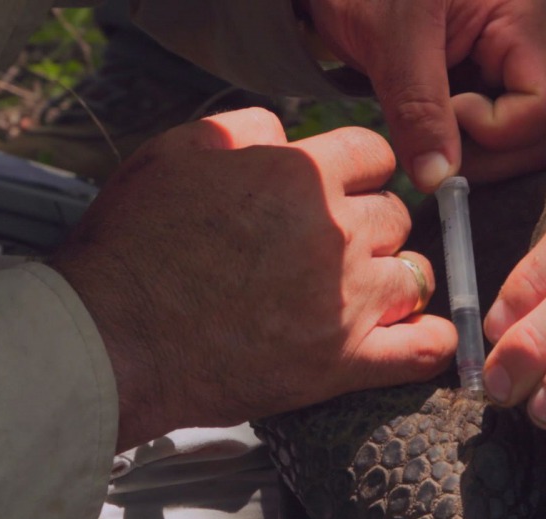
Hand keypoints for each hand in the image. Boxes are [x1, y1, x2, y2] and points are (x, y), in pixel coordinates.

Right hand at [52, 109, 456, 449]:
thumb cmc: (136, 246)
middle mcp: (338, 233)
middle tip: (332, 247)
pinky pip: (424, 349)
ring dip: (393, 279)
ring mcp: (348, 300)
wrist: (114, 338)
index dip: (359, 171)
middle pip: (396, 215)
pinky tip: (419, 334)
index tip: (345, 189)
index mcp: (303, 176)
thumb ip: (246, 129)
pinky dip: (431, 342)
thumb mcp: (176, 152)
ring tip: (359, 292)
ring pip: (415, 275)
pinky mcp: (345, 362)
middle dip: (371, 226)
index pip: (375, 155)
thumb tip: (286, 134)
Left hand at [304, 0, 545, 189]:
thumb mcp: (389, 37)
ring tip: (422, 122)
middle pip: (544, 135)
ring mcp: (512, 70)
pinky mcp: (488, 88)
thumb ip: (417, 108)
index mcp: (525, 19)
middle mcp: (532, 47)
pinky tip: (424, 123)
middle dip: (486, 153)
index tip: (447, 108)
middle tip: (427, 134)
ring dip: (470, 154)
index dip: (500, 130)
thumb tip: (438, 179)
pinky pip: (493, 140)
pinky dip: (459, 147)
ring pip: (521, 145)